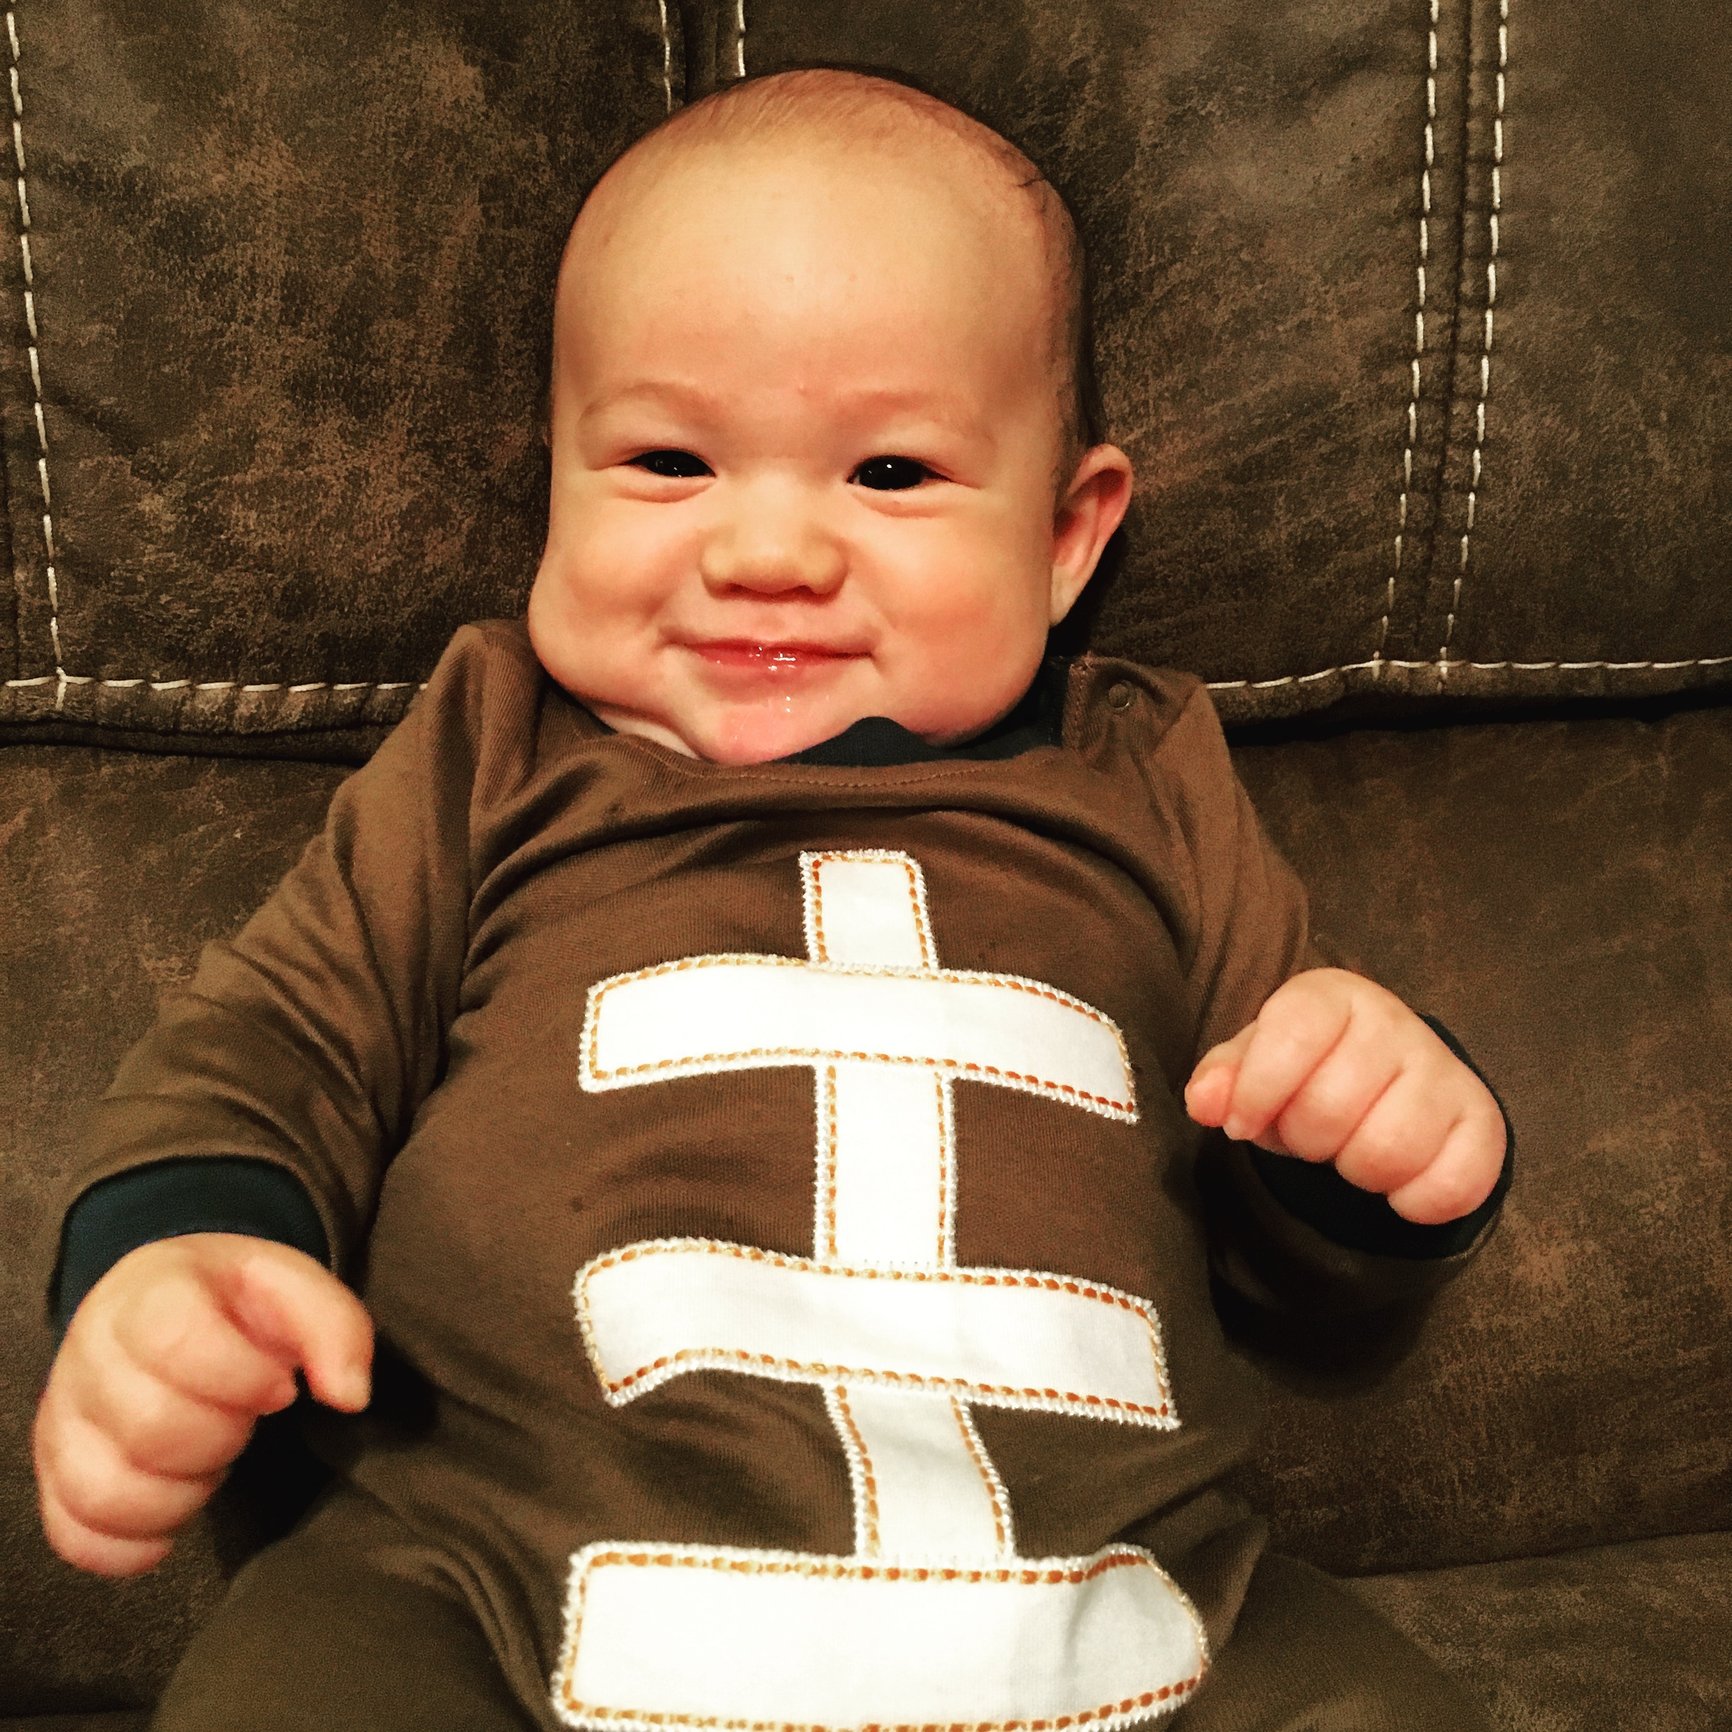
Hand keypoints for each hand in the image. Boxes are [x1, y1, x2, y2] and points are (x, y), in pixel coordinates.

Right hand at [34, 1233, 372, 1576]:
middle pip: (149, 1427)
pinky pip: (76, 1537)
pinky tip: (177, 1510)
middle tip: (245, 1421)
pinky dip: (135, 1542)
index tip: (279, 1385)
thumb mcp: (295, 1287)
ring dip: (182, 1493)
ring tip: (211, 1460)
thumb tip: (350, 1396)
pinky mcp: (56, 1476)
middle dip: (222, 1437)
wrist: (164, 1304)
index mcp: (149, 1293)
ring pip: (107, 1491)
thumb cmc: (234, 1304)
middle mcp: (90, 1355)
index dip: (242, 1376)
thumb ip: (335, 1328)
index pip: (177, 1342)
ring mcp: (63, 1420)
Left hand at [1183, 968, 1505, 1225]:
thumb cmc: (1306, 1071)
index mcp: (1333, 996)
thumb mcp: (1256, 1065)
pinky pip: (1446, 1188)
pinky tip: (1398, 1179)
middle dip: (1305, 1139)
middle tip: (1311, 1133)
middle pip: (1331, 1108)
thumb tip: (1204, 1102)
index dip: (1258, 1089)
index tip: (1242, 1125)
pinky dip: (1411, 1202)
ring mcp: (1446, 1071)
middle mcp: (1396, 1023)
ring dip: (1354, 1171)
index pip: (1294, 1031)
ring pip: (1387, 1152)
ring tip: (1351, 1148)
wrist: (1387, 1085)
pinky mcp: (1483, 1124)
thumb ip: (1223, 1079)